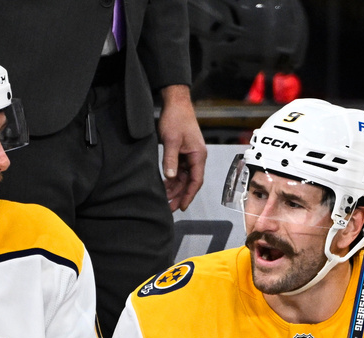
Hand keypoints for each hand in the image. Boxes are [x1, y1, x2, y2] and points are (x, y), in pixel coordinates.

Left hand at [159, 84, 206, 211]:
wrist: (176, 103)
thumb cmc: (177, 119)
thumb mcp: (172, 140)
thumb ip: (170, 160)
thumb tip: (169, 177)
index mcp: (198, 156)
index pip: (195, 181)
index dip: (188, 195)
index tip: (182, 206)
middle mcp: (197, 158)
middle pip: (190, 182)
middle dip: (180, 195)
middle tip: (170, 207)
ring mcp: (190, 156)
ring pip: (183, 178)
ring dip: (175, 188)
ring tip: (165, 199)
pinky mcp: (183, 153)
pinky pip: (179, 170)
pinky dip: (172, 179)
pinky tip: (164, 185)